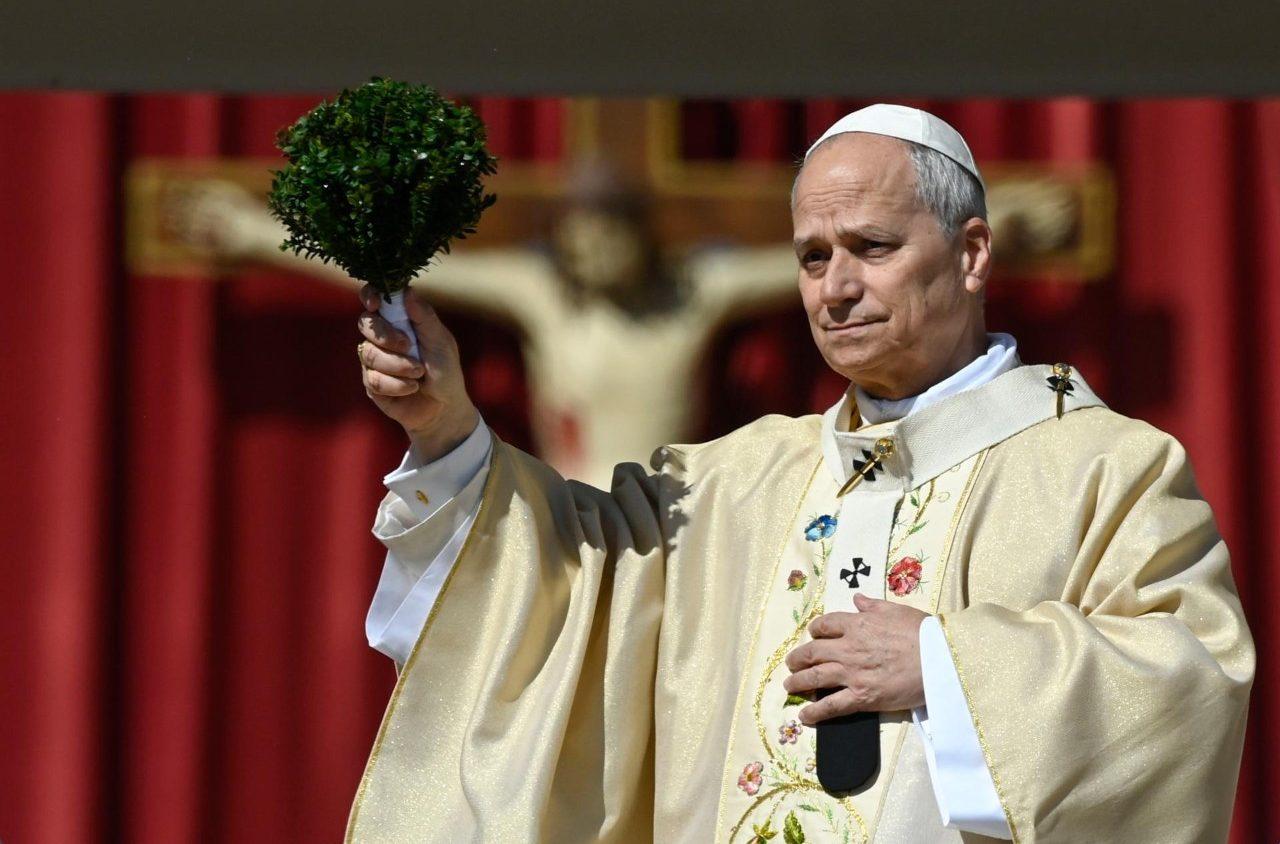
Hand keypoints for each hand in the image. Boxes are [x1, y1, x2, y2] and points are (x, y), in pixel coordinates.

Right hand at [357, 284, 478, 460]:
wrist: (445, 407)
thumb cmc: (445, 370)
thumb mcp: (441, 341)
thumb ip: (425, 317)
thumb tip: (407, 290)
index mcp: (398, 321)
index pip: (374, 299)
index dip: (369, 296)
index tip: (375, 304)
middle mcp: (381, 338)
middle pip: (365, 324)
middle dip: (386, 336)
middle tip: (408, 345)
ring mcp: (373, 361)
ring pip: (369, 354)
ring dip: (398, 364)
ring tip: (419, 373)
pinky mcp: (372, 384)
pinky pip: (374, 379)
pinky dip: (397, 384)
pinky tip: (412, 388)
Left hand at [783, 594, 928, 724]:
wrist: (940, 660)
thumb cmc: (923, 633)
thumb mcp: (896, 610)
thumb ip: (872, 605)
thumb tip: (856, 598)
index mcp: (857, 625)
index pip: (824, 625)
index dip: (815, 631)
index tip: (813, 636)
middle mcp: (848, 648)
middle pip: (812, 652)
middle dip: (797, 658)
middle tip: (791, 663)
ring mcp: (853, 674)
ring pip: (815, 678)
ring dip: (797, 682)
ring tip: (789, 686)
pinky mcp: (862, 697)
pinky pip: (831, 706)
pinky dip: (815, 712)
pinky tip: (804, 716)